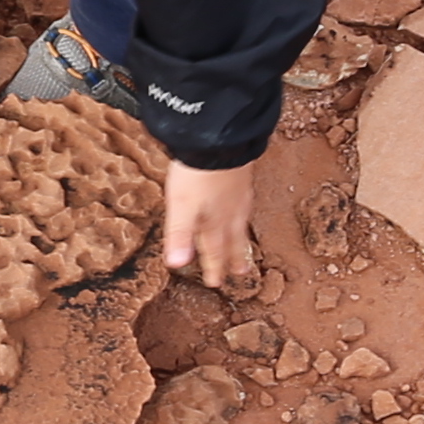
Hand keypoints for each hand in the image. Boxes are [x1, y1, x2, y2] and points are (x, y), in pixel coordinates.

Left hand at [161, 153, 260, 289]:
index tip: (215, 283)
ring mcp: (238, 194)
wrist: (220, 140)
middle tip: (241, 273)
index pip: (214, 250)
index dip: (214, 267)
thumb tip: (176, 264)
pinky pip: (246, 202)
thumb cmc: (198, 174)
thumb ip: (179, 235)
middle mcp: (229, 212)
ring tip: (247, 248)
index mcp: (213, 222)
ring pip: (241, 223)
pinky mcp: (242, 176)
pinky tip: (244, 205)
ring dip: (243, 239)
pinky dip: (245, 212)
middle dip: (234, 258)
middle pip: (232, 240)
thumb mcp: (181, 206)